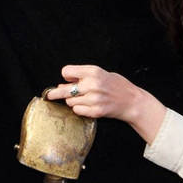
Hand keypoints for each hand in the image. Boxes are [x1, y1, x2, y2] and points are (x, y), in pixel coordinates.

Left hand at [47, 65, 166, 143]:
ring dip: (72, 101)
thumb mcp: (101, 74)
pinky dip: (79, 109)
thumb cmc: (117, 85)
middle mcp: (92, 84)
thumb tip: (62, 85)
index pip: (66, 71)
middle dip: (55, 93)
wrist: (132, 101)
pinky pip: (77, 111)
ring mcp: (94, 99)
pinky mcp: (96, 111)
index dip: (67, 76)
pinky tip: (87, 105)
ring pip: (70, 102)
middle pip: (64, 90)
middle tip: (49, 95)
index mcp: (93, 71)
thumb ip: (83, 77)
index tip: (68, 79)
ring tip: (83, 99)